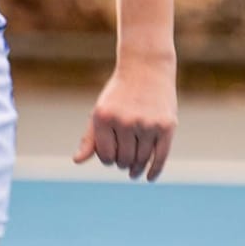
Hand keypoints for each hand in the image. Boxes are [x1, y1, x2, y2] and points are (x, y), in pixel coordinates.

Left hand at [75, 54, 176, 180]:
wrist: (147, 67)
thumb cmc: (120, 93)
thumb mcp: (101, 111)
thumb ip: (90, 138)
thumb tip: (77, 161)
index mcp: (104, 118)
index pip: (105, 155)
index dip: (108, 159)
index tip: (112, 154)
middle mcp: (125, 121)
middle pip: (124, 159)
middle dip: (123, 162)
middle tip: (125, 160)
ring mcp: (147, 123)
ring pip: (141, 159)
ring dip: (137, 167)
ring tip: (134, 170)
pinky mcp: (167, 125)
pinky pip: (161, 156)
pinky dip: (154, 170)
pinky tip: (149, 178)